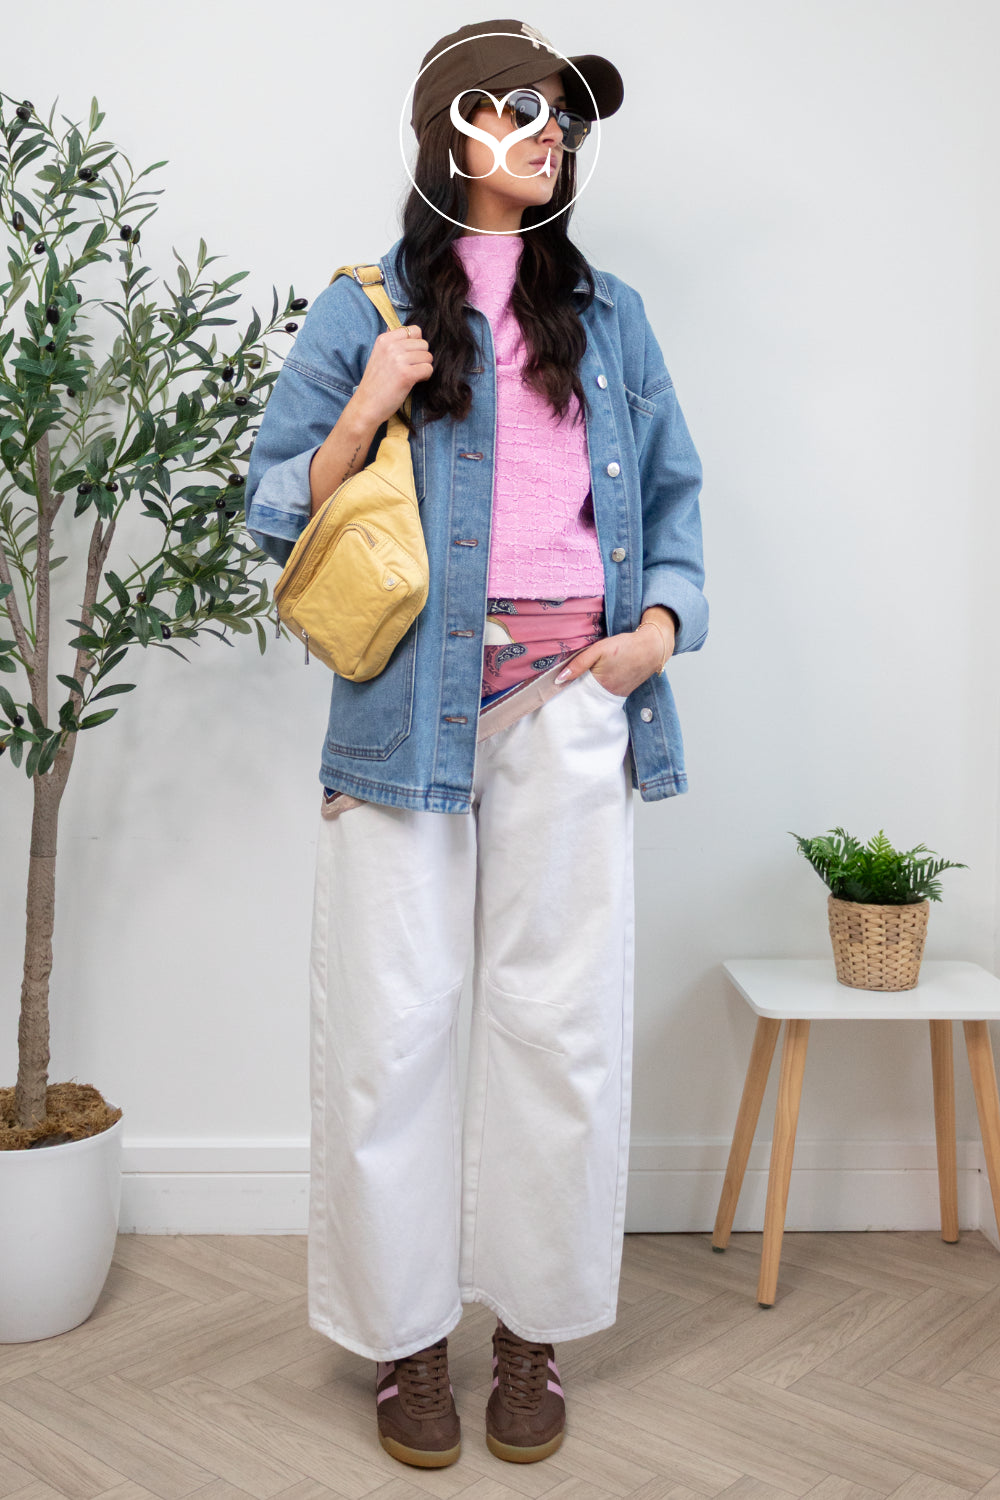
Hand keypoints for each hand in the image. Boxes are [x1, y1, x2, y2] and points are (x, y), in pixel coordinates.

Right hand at [352, 323, 433, 428]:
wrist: (366, 405)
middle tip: (412, 368)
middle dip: (421, 357)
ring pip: (428, 357)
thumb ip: (393, 343)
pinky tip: (415, 381)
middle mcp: (391, 346)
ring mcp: (398, 360)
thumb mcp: (379, 356)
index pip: (414, 330)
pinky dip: (425, 376)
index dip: (416, 344)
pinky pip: (428, 369)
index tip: (409, 356)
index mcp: (384, 339)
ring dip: (424, 367)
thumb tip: (411, 332)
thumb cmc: (375, 383)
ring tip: (412, 376)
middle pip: (424, 344)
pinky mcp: (406, 374)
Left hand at [554, 613, 674, 696]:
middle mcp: (607, 695)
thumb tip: (559, 679)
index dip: (564, 690)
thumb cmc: (626, 647)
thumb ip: (579, 663)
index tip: (551, 689)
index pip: (574, 693)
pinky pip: (604, 695)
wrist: (652, 648)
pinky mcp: (622, 693)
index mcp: (599, 685)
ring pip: (593, 697)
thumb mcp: (599, 649)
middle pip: (583, 698)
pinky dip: (596, 690)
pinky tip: (593, 682)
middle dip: (573, 693)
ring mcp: (616, 696)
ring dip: (584, 692)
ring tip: (575, 683)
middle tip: (561, 686)